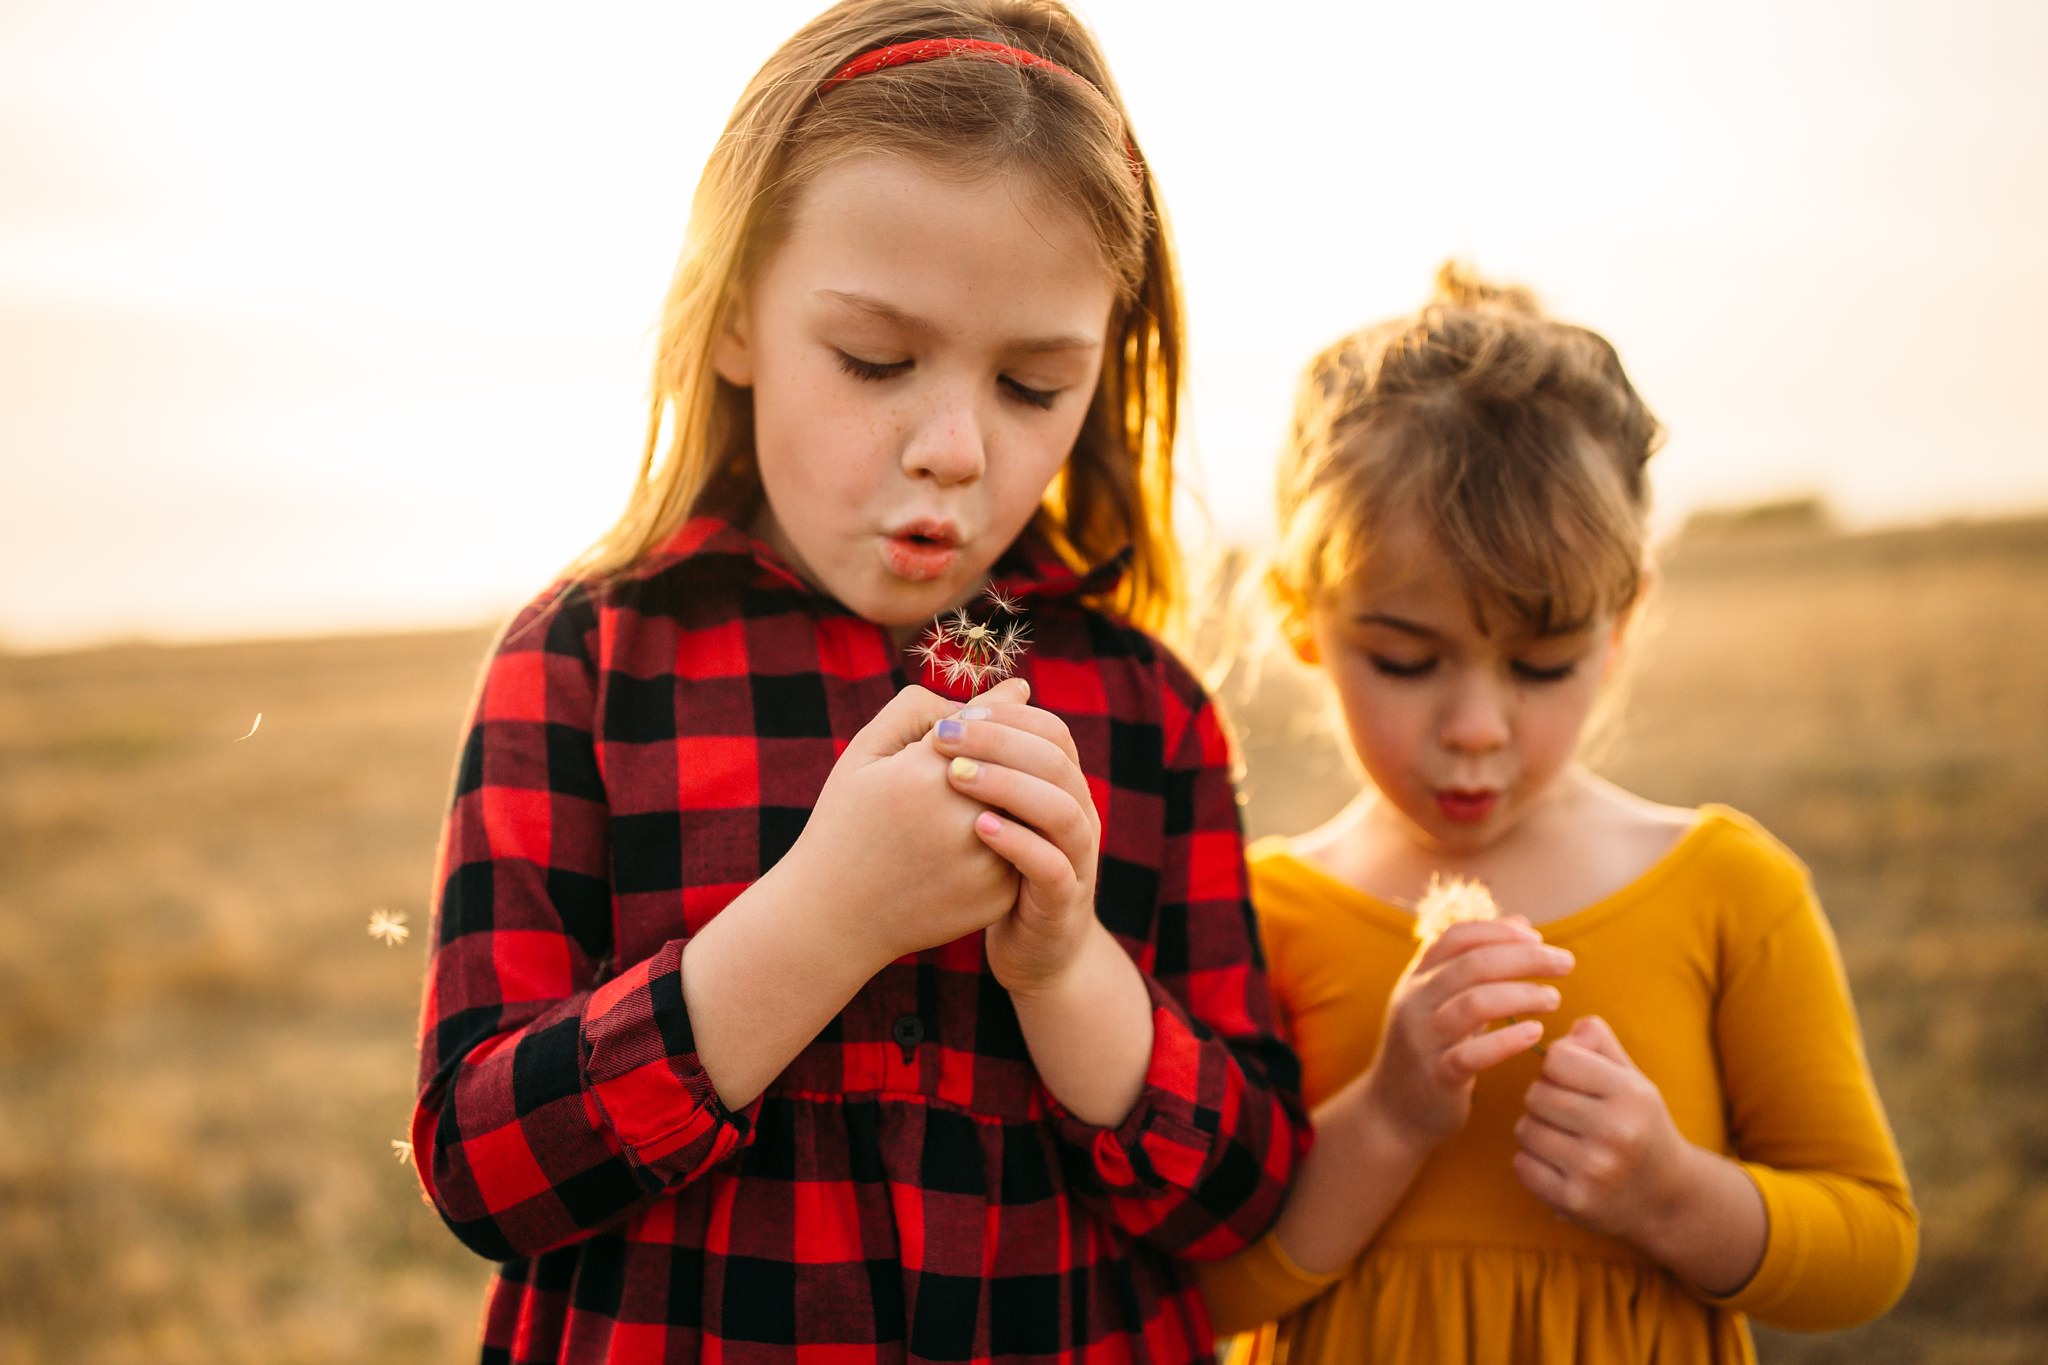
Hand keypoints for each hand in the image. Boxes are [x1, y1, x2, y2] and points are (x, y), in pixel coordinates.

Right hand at [787, 677, 1028, 969]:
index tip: (977, 722)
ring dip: (1011, 799)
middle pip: (1016, 764)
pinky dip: (1008, 842)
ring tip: (965, 808)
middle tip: (970, 769)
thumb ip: (924, 708)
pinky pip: (1023, 851)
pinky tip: (968, 847)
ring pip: (1025, 808)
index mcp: (927, 772)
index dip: (986, 717)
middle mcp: (965, 816)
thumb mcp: (865, 753)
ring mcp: (987, 860)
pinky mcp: (999, 895)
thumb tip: (1010, 690)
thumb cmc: (845, 823)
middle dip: (1003, 757)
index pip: (990, 721)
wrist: (834, 916)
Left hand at [929, 684, 1100, 996]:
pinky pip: (1053, 867)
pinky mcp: (1063, 902)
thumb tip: (957, 709)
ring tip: (956, 777)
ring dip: (1009, 786)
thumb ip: (985, 767)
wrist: (1033, 951)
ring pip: (1063, 810)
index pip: (1052, 732)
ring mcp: (1077, 860)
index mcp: (1064, 789)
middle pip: (1056, 761)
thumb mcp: (994, 813)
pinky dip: (1019, 843)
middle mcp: (1079, 816)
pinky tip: (977, 829)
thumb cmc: (999, 871)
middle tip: (943, 738)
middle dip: (999, 742)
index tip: (955, 714)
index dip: (1006, 718)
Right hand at [1361, 919, 1572, 1150]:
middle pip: (1473, 964)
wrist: (1391, 1112)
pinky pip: (1474, 1054)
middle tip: (1565, 962)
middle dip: (1525, 958)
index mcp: (1417, 979)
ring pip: (1474, 1003)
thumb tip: (1522, 923)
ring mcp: (1423, 1039)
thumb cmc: (1431, 1049)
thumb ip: (1479, 963)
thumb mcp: (1444, 1000)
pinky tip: (1535, 1033)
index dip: (1500, 931)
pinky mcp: (1436, 1076)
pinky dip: (1509, 1040)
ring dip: (1522, 995)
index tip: (1538, 938)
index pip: (1457, 937)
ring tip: (1553, 998)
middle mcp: (1415, 1002)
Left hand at [1512, 1015, 1687, 1241]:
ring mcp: (1594, 1170)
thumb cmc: (1641, 1126)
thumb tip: (1571, 1027)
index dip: (1558, 1066)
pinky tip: (1560, 1165)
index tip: (1575, 1082)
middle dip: (1545, 1099)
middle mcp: (1616, 1132)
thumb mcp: (1633, 1080)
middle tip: (1570, 1115)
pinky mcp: (1574, 1201)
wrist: (1668, 1198)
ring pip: (1525, 1128)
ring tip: (1566, 1140)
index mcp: (1632, 1095)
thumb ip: (1600, 1043)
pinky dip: (1532, 1163)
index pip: (1557, 1058)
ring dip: (1536, 1131)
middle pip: (1536, 1093)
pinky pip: (1521, 1165)